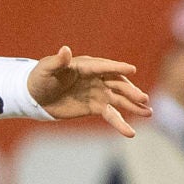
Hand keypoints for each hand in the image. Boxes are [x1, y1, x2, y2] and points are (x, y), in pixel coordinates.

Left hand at [28, 47, 152, 135]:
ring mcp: (98, 93)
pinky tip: (131, 133)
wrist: (35, 97)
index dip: (118, 68)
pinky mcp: (95, 107)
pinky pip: (111, 115)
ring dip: (133, 106)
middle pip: (117, 84)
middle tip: (143, 98)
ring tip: (148, 113)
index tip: (132, 69)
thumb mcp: (46, 69)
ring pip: (119, 99)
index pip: (104, 66)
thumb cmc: (40, 78)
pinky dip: (120, 123)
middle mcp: (96, 78)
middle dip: (130, 91)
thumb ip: (58, 61)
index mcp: (86, 65)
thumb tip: (65, 50)